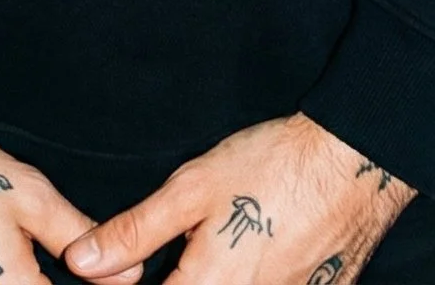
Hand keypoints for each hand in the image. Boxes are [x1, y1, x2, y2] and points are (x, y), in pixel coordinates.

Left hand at [63, 113, 416, 284]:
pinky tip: (260, 249)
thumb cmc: (271, 166)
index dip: (135, 283)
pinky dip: (257, 276)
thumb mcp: (191, 188)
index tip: (134, 271)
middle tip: (195, 245)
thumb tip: (80, 262)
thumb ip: (134, 232)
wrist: (353, 162)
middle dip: (184, 275)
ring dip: (216, 278)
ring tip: (220, 247)